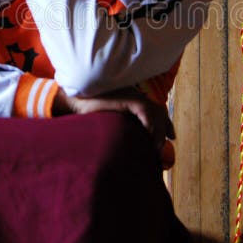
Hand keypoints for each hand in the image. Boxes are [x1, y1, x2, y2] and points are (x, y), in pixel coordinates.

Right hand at [53, 87, 175, 152]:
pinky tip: (148, 135)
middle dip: (166, 125)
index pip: (153, 108)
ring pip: (154, 110)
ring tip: (157, 146)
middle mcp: (133, 95)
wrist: (72, 101)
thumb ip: (119, 128)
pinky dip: (150, 123)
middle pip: (157, 109)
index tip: (171, 136)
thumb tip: (123, 146)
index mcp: (129, 98)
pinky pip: (145, 110)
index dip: (164, 121)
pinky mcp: (126, 97)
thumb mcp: (106, 122)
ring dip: (159, 129)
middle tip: (170, 139)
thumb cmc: (84, 114)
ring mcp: (130, 95)